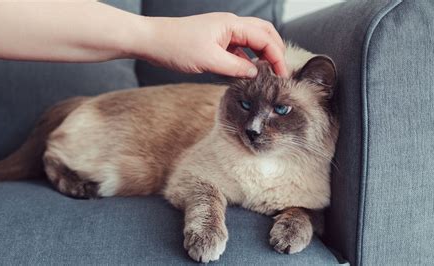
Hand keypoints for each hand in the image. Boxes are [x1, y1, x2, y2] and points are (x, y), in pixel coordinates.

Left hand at [135, 13, 289, 77]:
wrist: (152, 41)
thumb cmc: (176, 46)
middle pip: (263, 33)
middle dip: (275, 50)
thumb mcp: (209, 60)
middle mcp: (230, 25)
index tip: (282, 74)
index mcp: (232, 24)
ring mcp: (223, 33)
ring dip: (261, 54)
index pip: (265, 38)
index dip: (277, 56)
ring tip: (267, 73)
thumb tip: (256, 73)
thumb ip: (236, 68)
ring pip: (251, 41)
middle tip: (280, 70)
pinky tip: (246, 72)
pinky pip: (237, 49)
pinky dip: (246, 59)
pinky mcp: (215, 42)